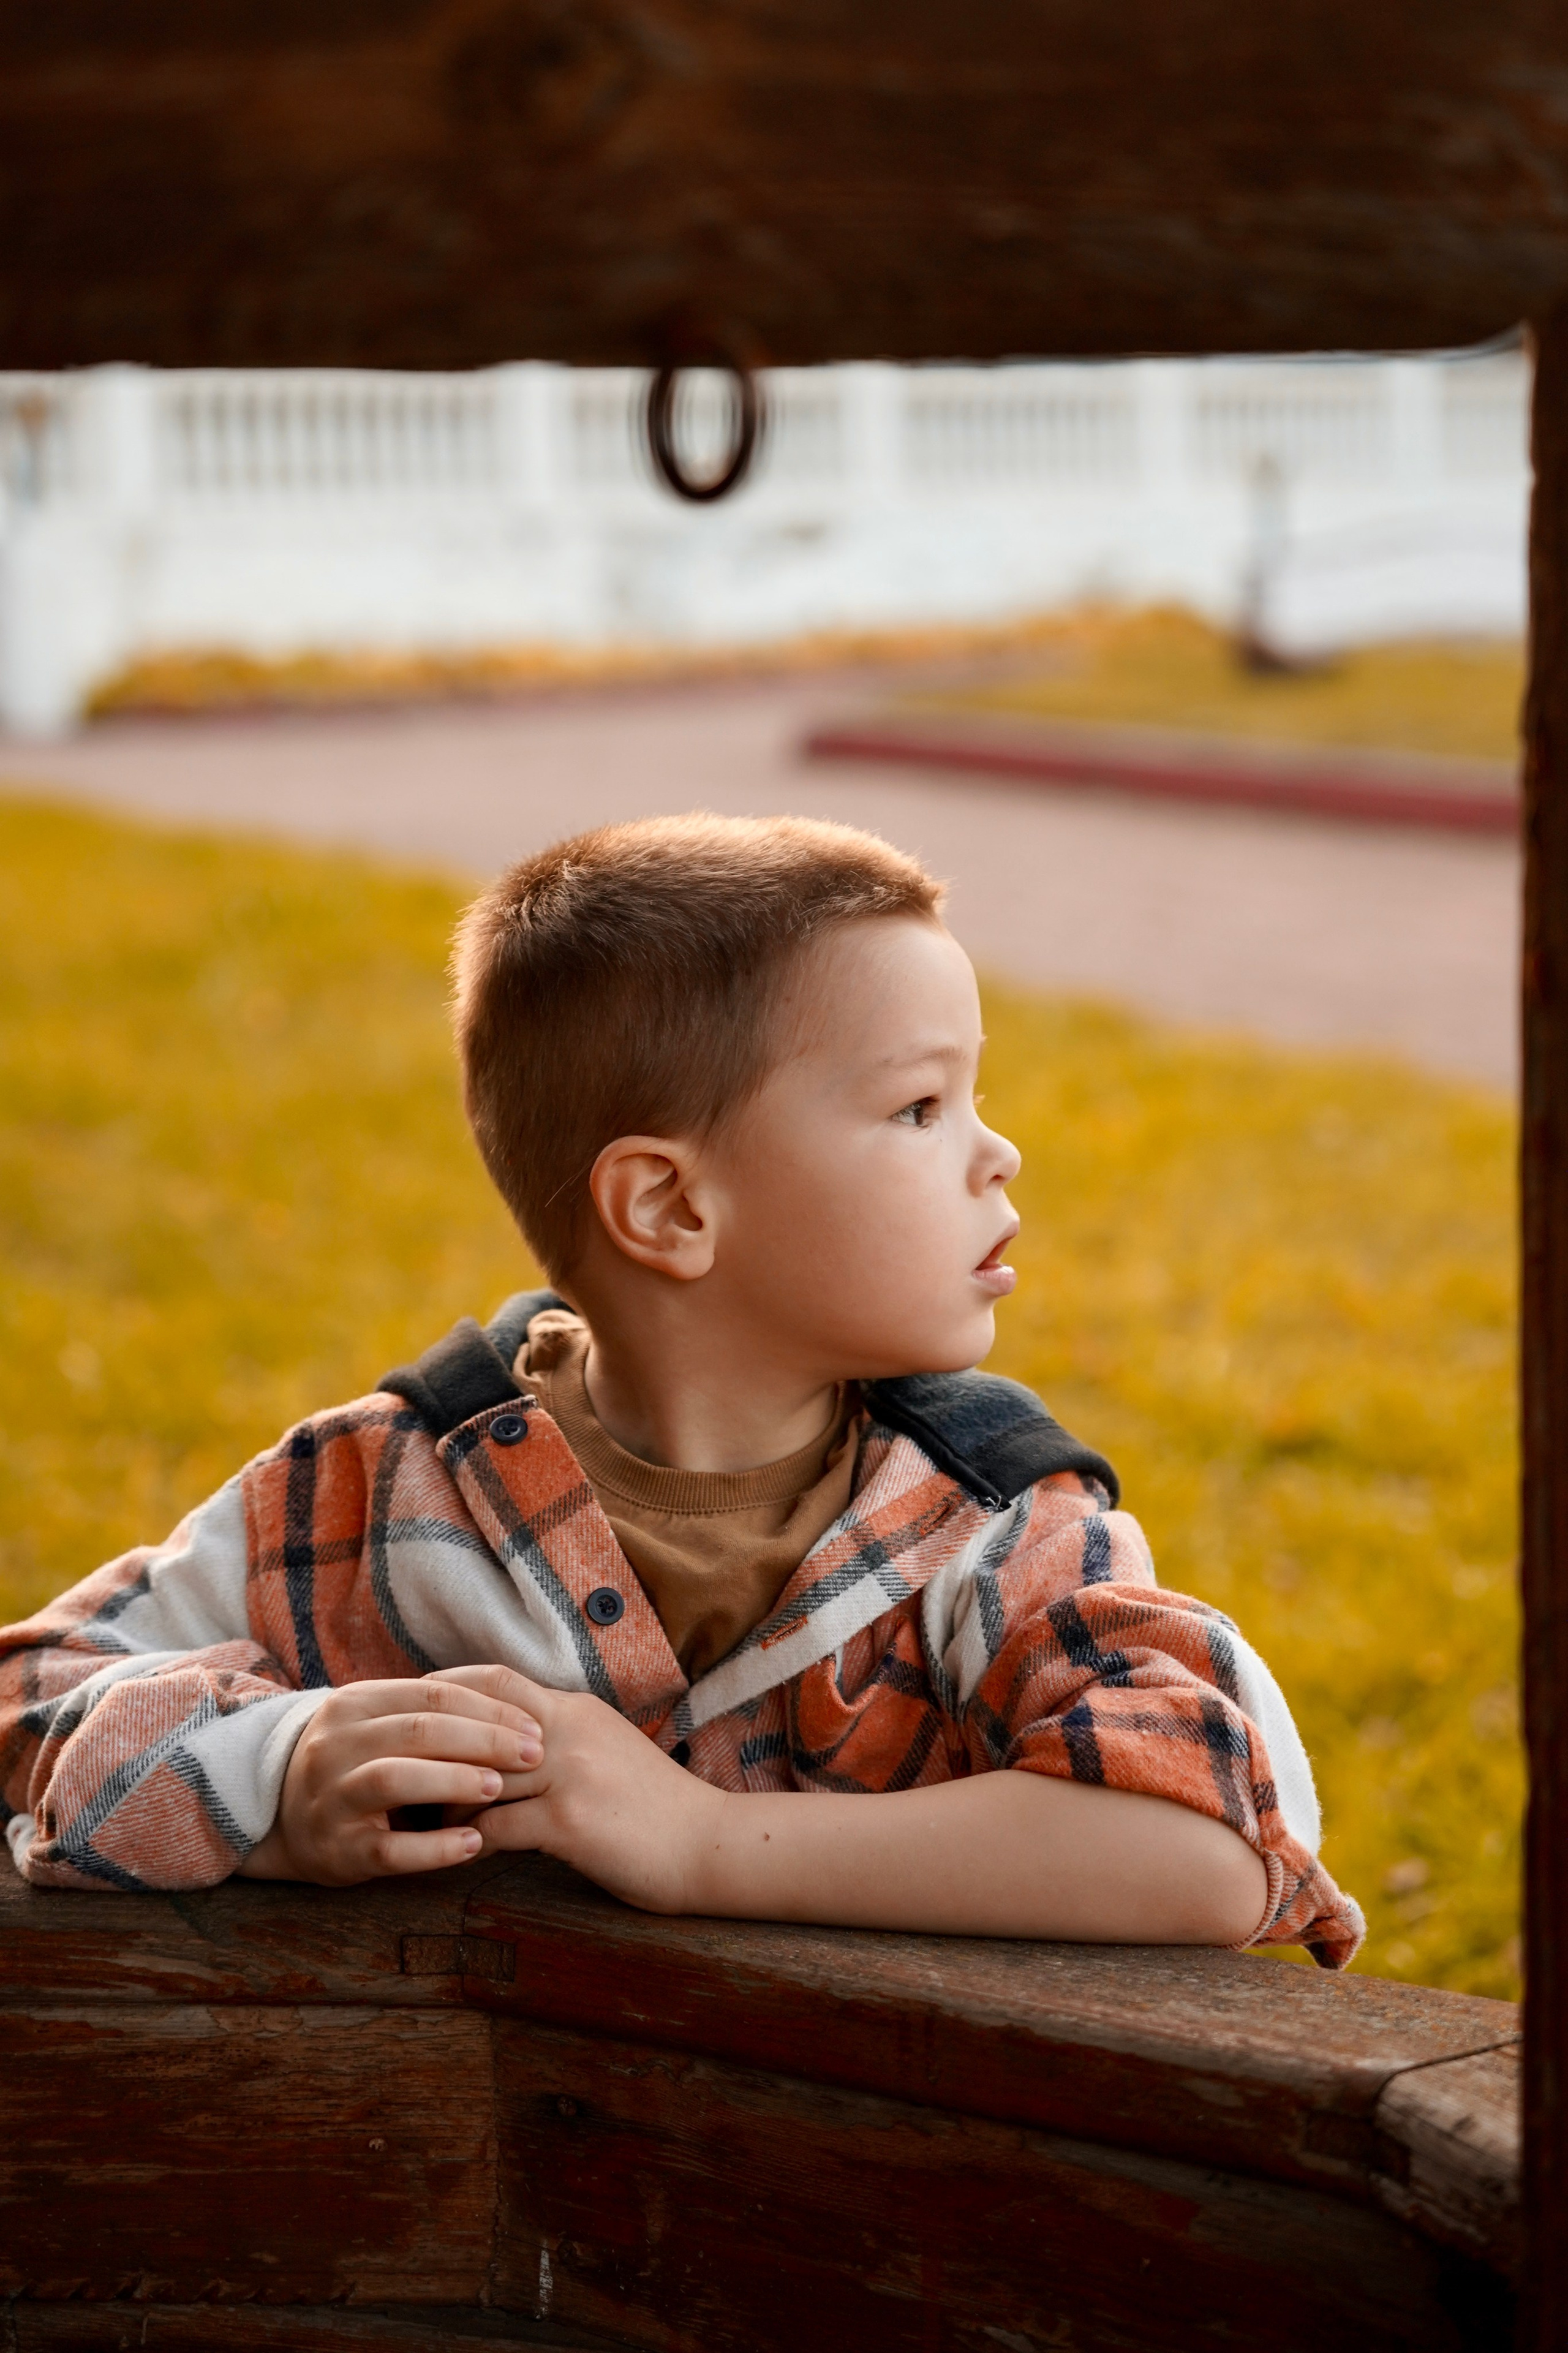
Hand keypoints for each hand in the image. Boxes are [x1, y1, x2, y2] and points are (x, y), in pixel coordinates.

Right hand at [239, 1676, 542, 1883]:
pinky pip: (389, 1849)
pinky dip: (435, 1847)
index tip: (534, 1725)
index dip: (489, 1708)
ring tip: (501, 1788)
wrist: (283, 1818)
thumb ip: (431, 1713)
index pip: (432, 1693)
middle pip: (420, 1730)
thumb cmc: (356, 1765)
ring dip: (456, 1780)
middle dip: (486, 1740)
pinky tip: (474, 1843)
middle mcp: (336, 1744)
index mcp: (354, 1703)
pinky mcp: (336, 1850)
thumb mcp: (380, 1726)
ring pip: (396, 1778)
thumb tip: (516, 1708)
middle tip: (534, 1754)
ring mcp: (331, 1797)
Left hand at [426, 1666, 723, 1913]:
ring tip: (416, 1817)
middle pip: (477, 1718)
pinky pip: (497, 1827)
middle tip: (393, 1761)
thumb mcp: (607, 1749)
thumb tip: (504, 1738)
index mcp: (575, 1709)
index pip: (497, 1681)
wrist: (709, 1842)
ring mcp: (569, 1775)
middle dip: (430, 1740)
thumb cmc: (654, 1804)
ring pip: (477, 1776)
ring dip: (441, 1800)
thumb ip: (559, 1736)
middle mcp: (568, 1732)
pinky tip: (455, 1855)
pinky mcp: (570, 1823)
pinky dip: (468, 1842)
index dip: (447, 1690)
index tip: (411, 1706)